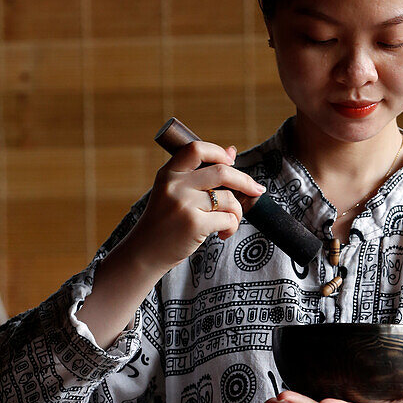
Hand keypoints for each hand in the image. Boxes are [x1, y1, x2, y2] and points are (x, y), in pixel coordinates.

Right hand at [131, 142, 265, 274]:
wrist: (145, 253)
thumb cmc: (163, 222)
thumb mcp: (173, 193)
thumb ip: (199, 173)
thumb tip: (232, 151)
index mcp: (168, 173)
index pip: (196, 149)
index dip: (219, 152)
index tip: (232, 161)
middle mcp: (175, 186)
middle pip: (222, 171)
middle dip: (245, 181)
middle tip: (257, 190)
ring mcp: (184, 205)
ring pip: (229, 199)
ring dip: (237, 212)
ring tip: (228, 222)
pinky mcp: (194, 225)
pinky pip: (228, 219)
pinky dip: (232, 227)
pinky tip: (223, 234)